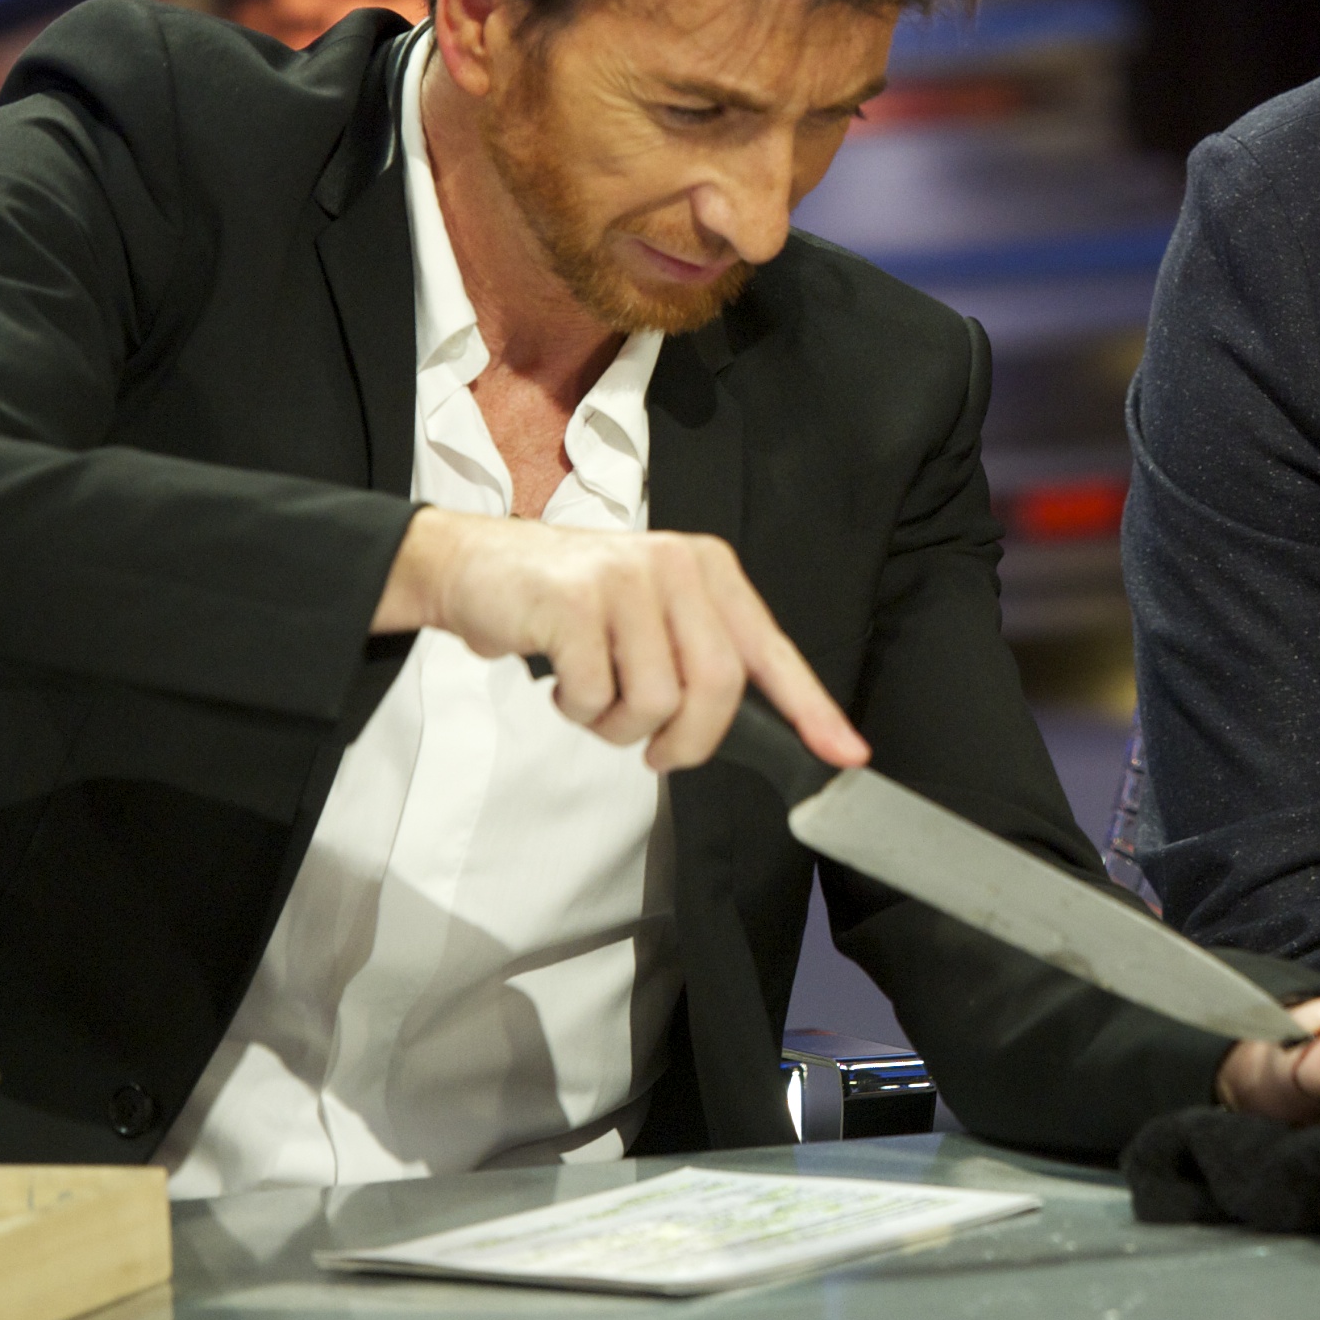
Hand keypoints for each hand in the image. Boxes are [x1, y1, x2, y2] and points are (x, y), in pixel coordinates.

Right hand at [371, 508, 868, 772]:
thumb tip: (744, 730)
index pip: (771, 650)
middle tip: (655, 752)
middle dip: (689, 742)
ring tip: (592, 697)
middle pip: (717, 687)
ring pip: (655, 701)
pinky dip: (577, 711)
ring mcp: (625, 580)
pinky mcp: (575, 602)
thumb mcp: (649, 615)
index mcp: (708, 571)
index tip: (846, 753)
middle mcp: (676, 566)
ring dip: (619, 727)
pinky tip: (561, 681)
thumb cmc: (568, 606)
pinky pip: (595, 697)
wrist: (474, 566)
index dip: (812, 708)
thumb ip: (697, 658)